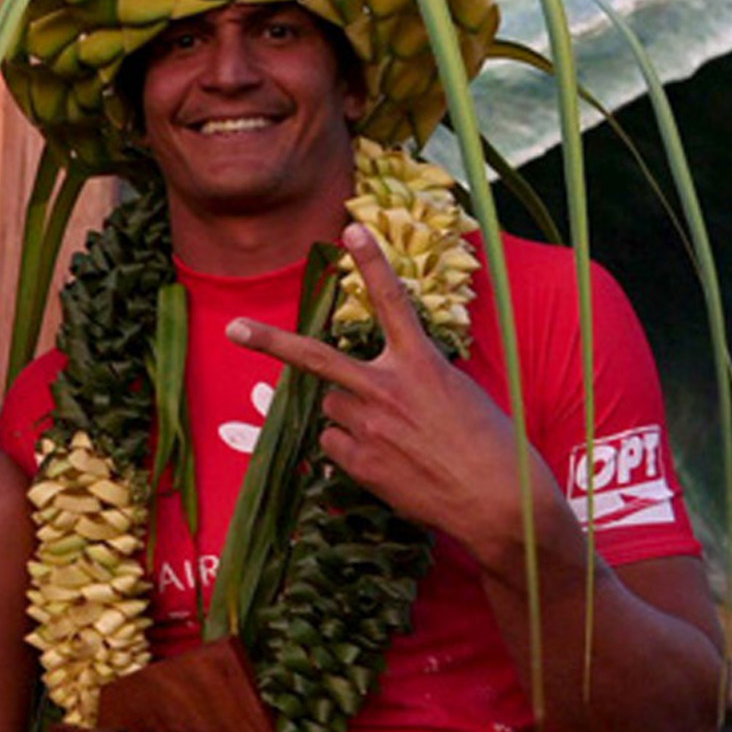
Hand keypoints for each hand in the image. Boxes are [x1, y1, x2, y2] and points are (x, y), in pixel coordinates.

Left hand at [227, 224, 542, 553]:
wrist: (497, 502)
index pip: (392, 301)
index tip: (351, 229)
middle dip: (270, 342)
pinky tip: (387, 462)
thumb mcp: (459, 394)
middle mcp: (388, 389)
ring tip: (393, 434)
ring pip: (332, 406)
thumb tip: (374, 390)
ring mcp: (369, 427)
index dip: (372, 262)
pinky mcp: (360, 463)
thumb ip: (413, 380)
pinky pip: (334, 445)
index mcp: (423, 363)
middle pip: (316, 358)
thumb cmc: (492, 446)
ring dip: (348, 412)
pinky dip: (350, 450)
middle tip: (233, 329)